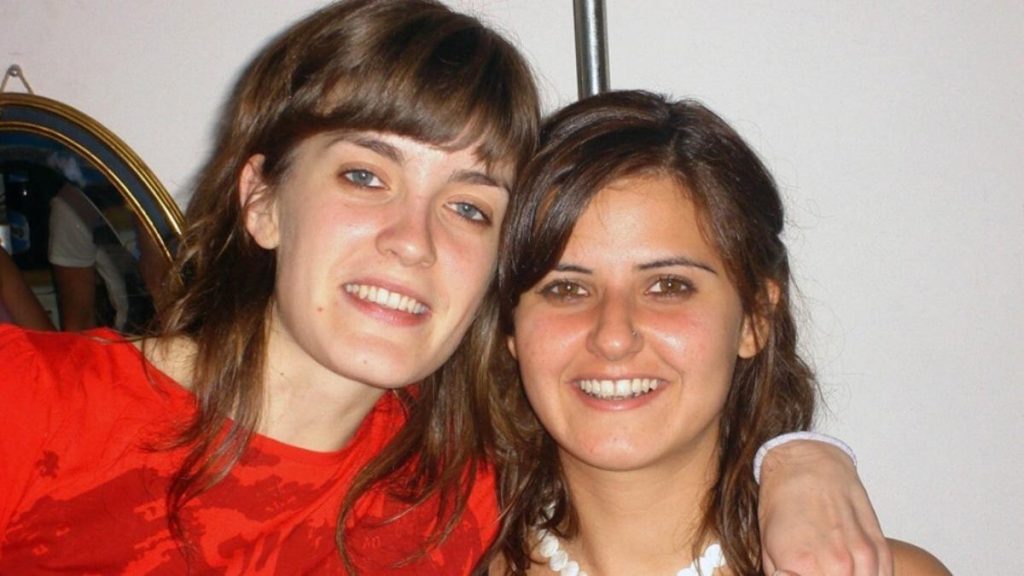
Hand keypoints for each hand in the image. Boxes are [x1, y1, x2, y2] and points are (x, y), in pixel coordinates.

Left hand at [758, 440, 892, 574]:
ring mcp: (863, 555)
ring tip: (832, 568)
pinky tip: (852, 569)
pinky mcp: (880, 547)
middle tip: (815, 569)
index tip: (798, 573)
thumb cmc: (782, 500)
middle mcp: (839, 564)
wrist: (806, 463)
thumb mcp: (767, 547)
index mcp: (804, 566)